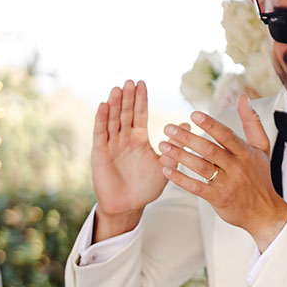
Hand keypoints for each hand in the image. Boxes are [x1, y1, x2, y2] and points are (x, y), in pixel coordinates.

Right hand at [91, 79, 165, 238]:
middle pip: (125, 113)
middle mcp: (124, 138)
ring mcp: (111, 144)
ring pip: (112, 120)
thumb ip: (175, 149)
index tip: (142, 83)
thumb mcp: (164, 167)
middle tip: (130, 81)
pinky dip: (101, 120)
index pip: (139, 114)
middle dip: (127, 97)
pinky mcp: (99, 153)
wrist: (128, 206)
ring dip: (114, 104)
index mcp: (139, 139)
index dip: (140, 99)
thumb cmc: (146, 187)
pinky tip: (103, 106)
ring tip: (117, 88)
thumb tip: (187, 127)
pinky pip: (100, 134)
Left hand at [158, 97, 286, 250]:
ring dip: (180, 156)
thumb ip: (252, 122)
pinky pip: (196, 187)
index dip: (210, 125)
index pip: (226, 136)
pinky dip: (180, 179)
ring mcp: (227, 184)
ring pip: (201, 167)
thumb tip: (243, 98)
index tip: (193, 114)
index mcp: (246, 153)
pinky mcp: (218, 198)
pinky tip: (167, 170)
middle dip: (187, 138)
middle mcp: (236, 167)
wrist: (264, 212)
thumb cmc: (260, 177)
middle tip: (169, 128)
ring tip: (163, 145)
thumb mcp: (262, 148)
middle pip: (209, 150)